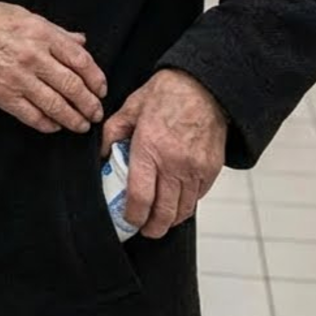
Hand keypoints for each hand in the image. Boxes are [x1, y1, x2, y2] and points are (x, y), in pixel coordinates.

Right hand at [0, 0, 106, 133]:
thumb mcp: (25, 15)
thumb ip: (55, 32)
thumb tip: (80, 42)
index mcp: (41, 33)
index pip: (81, 60)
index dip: (96, 78)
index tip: (101, 88)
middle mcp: (33, 56)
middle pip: (73, 86)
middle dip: (89, 104)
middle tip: (96, 112)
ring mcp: (17, 77)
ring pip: (55, 105)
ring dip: (73, 119)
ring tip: (81, 124)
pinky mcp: (1, 94)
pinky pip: (31, 115)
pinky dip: (46, 124)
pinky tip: (54, 126)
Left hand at [101, 69, 227, 238]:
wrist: (205, 86)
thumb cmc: (166, 93)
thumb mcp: (130, 107)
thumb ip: (112, 133)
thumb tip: (103, 155)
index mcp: (149, 149)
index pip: (140, 198)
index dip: (132, 216)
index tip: (127, 220)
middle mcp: (174, 164)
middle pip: (163, 213)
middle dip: (152, 228)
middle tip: (144, 229)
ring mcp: (195, 169)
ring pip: (183, 210)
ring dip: (170, 219)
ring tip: (160, 219)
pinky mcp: (211, 169)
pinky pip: (198, 198)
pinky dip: (186, 204)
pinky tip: (177, 200)